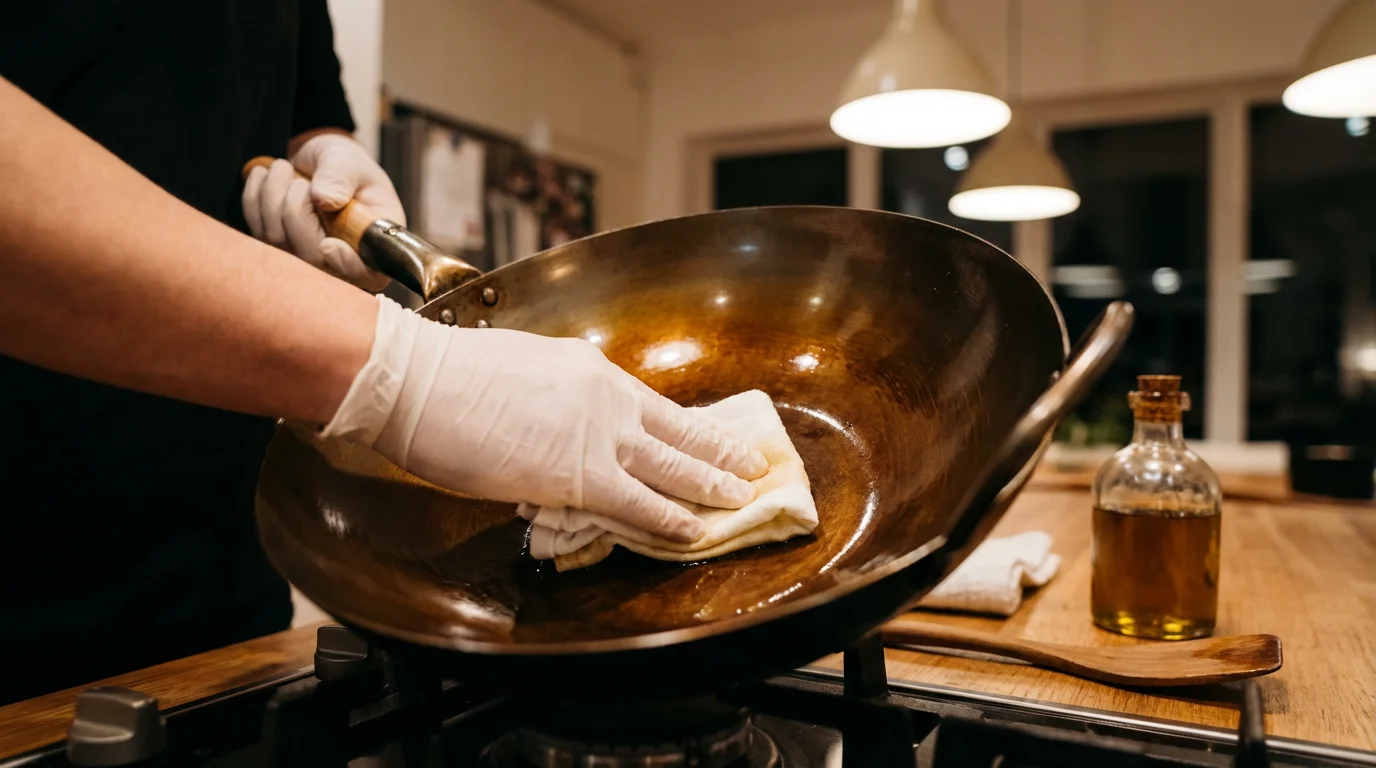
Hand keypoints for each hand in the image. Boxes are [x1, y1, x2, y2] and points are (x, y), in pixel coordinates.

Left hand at [242, 133, 399, 292]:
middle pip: (310, 255)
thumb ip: (341, 178)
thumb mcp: (351, 163)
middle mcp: (341, 259)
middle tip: (297, 177)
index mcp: (372, 243)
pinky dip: (255, 196)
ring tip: (283, 168)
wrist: (320, 163)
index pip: (366, 273)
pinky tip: (267, 176)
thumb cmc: (346, 166)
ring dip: (272, 195)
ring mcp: (306, 258)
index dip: (346, 265)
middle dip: (294, 208)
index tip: (329, 245)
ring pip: (277, 240)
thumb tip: (325, 200)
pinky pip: (256, 228)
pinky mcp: (277, 248)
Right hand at [323, 297, 769, 540]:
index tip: (716, 433)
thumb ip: (554, 400)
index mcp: (590, 370)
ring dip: (711, 484)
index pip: (654, 404)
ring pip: (672, 465)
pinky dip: (671, 518)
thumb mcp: (521, 370)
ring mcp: (597, 435)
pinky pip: (639, 502)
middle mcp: (607, 398)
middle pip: (678, 429)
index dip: (690, 425)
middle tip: (752, 464)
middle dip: (719, 450)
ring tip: (741, 497)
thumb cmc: (449, 376)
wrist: (418, 380)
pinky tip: (694, 530)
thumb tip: (560, 428)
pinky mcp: (579, 473)